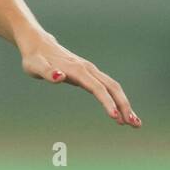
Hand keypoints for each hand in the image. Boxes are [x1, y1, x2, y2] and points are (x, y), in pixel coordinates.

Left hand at [18, 30, 139, 126]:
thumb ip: (47, 72)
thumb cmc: (34, 58)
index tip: (115, 117)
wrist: (38, 44)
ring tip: (134, 122)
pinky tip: (120, 113)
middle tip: (134, 124)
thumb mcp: (35, 66)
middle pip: (112, 87)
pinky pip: (107, 88)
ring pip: (113, 87)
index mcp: (77, 70)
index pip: (97, 88)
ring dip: (124, 104)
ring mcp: (90, 71)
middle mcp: (88, 69)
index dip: (107, 102)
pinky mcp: (89, 75)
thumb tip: (59, 76)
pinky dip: (117, 100)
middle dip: (124, 105)